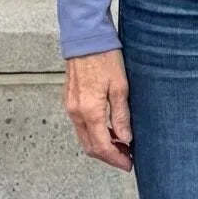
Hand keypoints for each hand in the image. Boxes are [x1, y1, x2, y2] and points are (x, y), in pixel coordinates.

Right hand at [63, 49, 132, 171]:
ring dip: (100, 144)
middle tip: (125, 156)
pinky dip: (93, 132)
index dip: (116, 158)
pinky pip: (80, 125)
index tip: (128, 162)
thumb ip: (121, 115)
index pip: (102, 146)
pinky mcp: (70, 99)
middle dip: (108, 156)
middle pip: (90, 146)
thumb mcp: (120, 85)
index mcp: (90, 110)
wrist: (86, 36)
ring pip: (84, 137)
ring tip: (119, 143)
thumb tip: (125, 137)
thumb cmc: (104, 55)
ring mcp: (70, 106)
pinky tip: (106, 128)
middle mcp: (76, 112)